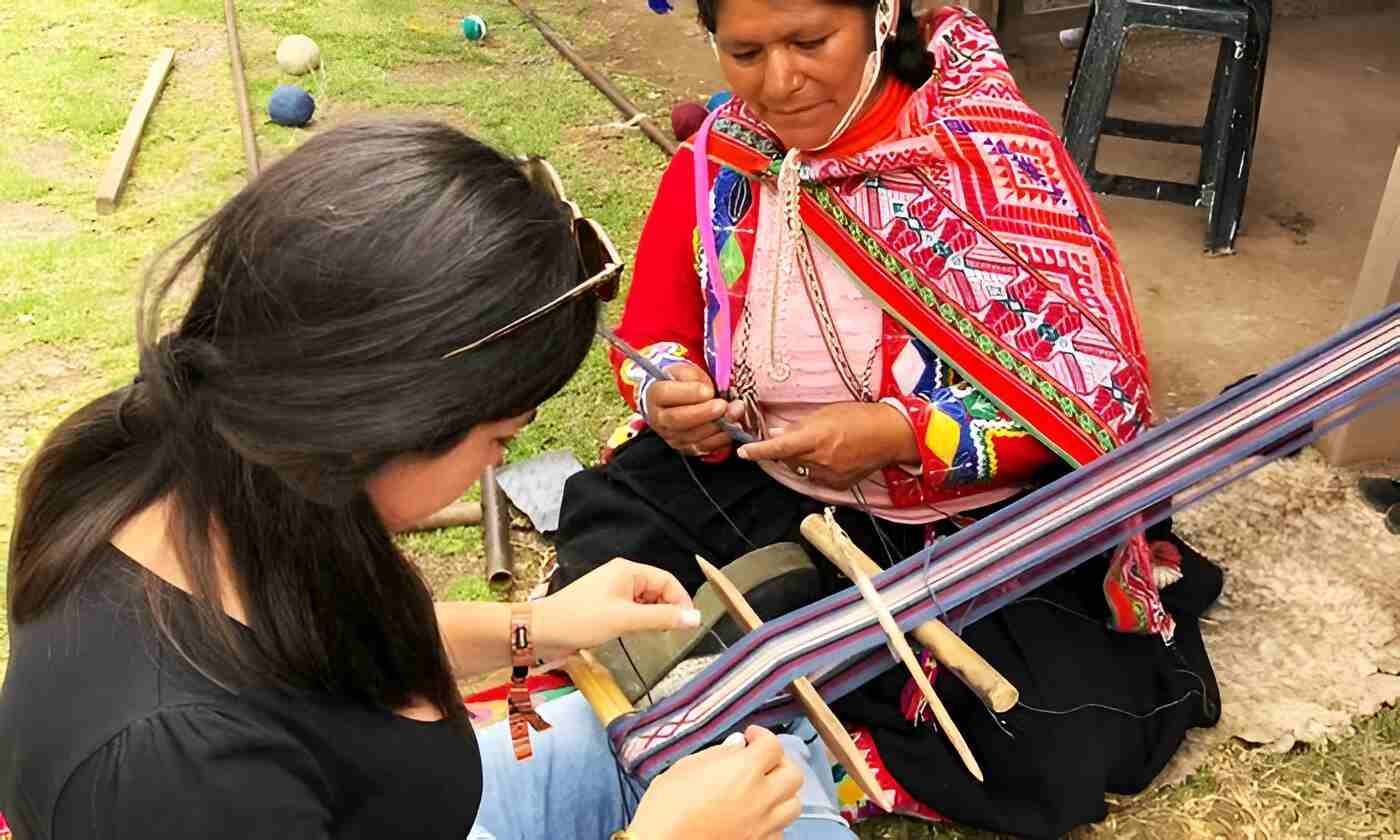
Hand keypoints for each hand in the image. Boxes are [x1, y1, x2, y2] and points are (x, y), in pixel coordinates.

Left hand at [533, 559, 699, 659]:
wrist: (542, 630)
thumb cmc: (581, 620)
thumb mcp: (626, 619)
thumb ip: (662, 618)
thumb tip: (695, 618)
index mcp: (628, 570)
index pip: (667, 580)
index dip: (681, 601)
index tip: (688, 625)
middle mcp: (622, 576)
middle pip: (658, 590)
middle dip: (667, 609)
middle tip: (670, 633)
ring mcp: (612, 590)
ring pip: (645, 601)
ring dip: (653, 617)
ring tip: (653, 635)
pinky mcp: (604, 605)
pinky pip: (631, 610)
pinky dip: (639, 621)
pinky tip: (636, 634)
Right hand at [628, 726, 803, 839]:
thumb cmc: (667, 804)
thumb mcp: (687, 767)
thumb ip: (719, 754)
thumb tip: (739, 745)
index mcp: (745, 770)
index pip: (773, 745)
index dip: (762, 735)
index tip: (750, 736)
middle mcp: (761, 797)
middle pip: (793, 774)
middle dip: (780, 762)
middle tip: (761, 760)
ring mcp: (762, 825)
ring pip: (793, 805)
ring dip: (782, 792)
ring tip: (763, 789)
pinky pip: (780, 831)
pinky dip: (773, 820)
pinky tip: (755, 815)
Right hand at [645, 362, 745, 457]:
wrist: (678, 400)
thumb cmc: (682, 382)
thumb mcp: (686, 371)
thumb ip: (695, 378)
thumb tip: (709, 393)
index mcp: (655, 395)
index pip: (665, 395)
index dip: (688, 393)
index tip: (708, 391)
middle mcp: (659, 419)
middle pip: (677, 419)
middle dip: (704, 413)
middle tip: (723, 406)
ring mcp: (671, 436)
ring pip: (692, 436)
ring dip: (717, 426)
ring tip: (734, 413)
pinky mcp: (686, 448)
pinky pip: (704, 447)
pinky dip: (721, 439)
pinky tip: (732, 427)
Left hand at [737, 402, 918, 489]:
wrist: (891, 436)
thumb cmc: (860, 417)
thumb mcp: (826, 413)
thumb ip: (799, 427)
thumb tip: (777, 434)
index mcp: (816, 438)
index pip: (778, 448)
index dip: (758, 451)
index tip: (744, 452)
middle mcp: (820, 460)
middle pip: (787, 459)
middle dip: (786, 450)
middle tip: (801, 437)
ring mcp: (829, 475)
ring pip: (801, 469)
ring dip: (803, 459)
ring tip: (824, 445)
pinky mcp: (837, 486)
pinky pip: (816, 478)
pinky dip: (817, 469)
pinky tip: (833, 457)